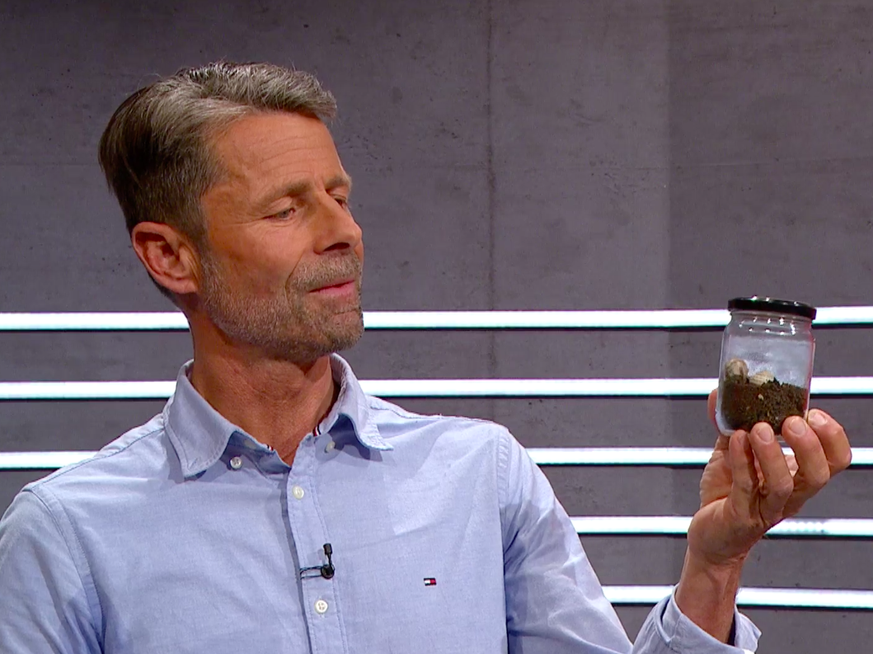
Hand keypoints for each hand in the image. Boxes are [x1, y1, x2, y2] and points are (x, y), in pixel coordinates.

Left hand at [675, 392, 851, 641]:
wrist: (710, 535)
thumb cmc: (727, 494)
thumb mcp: (731, 452)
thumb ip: (730, 423)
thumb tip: (720, 390)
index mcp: (797, 477)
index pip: (834, 461)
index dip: (832, 437)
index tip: (814, 412)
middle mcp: (789, 495)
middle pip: (819, 474)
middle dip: (810, 445)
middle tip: (793, 421)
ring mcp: (766, 507)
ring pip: (784, 485)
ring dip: (773, 454)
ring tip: (759, 429)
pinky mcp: (741, 516)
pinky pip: (746, 488)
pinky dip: (741, 461)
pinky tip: (735, 440)